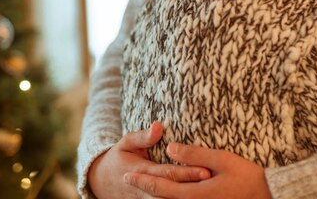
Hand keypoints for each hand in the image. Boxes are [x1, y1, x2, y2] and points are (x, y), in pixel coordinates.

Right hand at [88, 122, 211, 198]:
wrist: (103, 181)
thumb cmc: (119, 157)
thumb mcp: (126, 143)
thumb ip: (142, 136)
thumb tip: (159, 126)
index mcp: (142, 171)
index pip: (168, 173)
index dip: (187, 172)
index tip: (206, 169)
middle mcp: (146, 189)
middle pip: (174, 191)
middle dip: (194, 186)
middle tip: (214, 179)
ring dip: (190, 197)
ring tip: (211, 191)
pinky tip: (199, 197)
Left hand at [124, 143, 272, 198]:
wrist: (267, 196)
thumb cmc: (247, 177)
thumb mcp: (222, 160)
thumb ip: (195, 155)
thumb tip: (170, 148)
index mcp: (194, 194)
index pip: (160, 188)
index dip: (142, 181)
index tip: (126, 174)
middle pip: (162, 198)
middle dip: (144, 188)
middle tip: (127, 179)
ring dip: (156, 193)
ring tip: (142, 185)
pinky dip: (170, 197)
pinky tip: (167, 191)